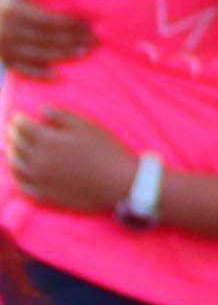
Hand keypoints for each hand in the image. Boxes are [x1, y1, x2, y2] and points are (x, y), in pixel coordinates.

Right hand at [0, 0, 95, 79]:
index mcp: (11, 11)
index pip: (48, 20)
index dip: (70, 23)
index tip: (89, 24)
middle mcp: (7, 32)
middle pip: (48, 38)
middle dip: (74, 40)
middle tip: (95, 40)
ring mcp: (3, 48)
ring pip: (39, 54)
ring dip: (64, 55)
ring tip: (85, 52)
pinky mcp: (1, 59)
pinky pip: (21, 69)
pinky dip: (39, 74)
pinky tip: (58, 76)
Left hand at [7, 107, 133, 215]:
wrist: (118, 183)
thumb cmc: (106, 151)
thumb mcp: (88, 127)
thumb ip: (63, 116)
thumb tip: (42, 110)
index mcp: (47, 141)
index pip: (22, 127)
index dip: (18, 119)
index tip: (18, 116)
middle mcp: (37, 160)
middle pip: (15, 144)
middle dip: (12, 134)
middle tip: (14, 130)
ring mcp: (39, 179)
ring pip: (14, 164)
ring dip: (11, 153)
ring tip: (13, 148)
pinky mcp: (43, 194)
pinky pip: (20, 185)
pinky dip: (15, 176)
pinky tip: (18, 171)